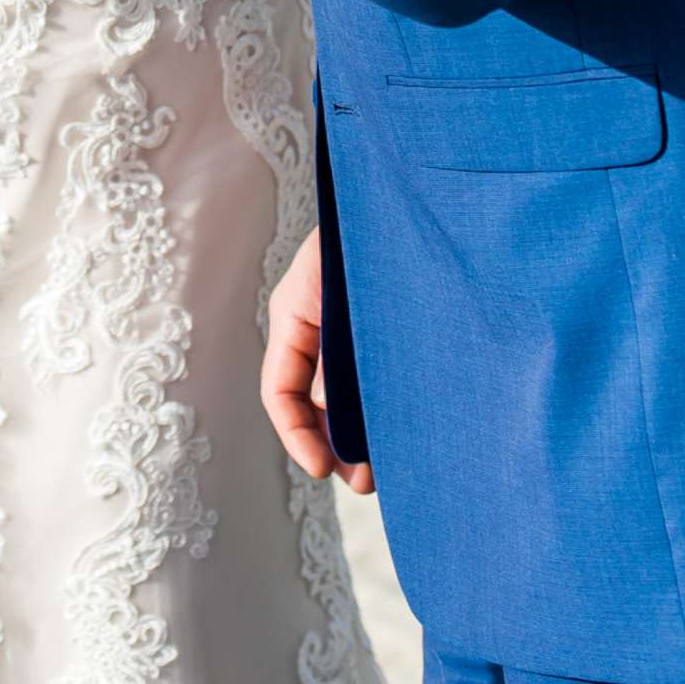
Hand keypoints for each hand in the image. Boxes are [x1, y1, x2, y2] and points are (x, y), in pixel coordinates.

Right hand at [261, 226, 375, 494]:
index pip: (280, 390)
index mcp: (293, 317)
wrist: (399, 203)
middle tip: (364, 482)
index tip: (322, 468)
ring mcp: (344, 336)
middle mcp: (313, 333)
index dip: (295, 434)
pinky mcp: (375, 337)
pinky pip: (368, 382)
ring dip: (360, 435)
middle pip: (312, 405)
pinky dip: (380, 410)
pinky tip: (404, 431)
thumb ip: (335, 348)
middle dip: (333, 447)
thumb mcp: (341, 293)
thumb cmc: (366, 236)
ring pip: (342, 399)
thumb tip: (328, 407)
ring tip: (388, 469)